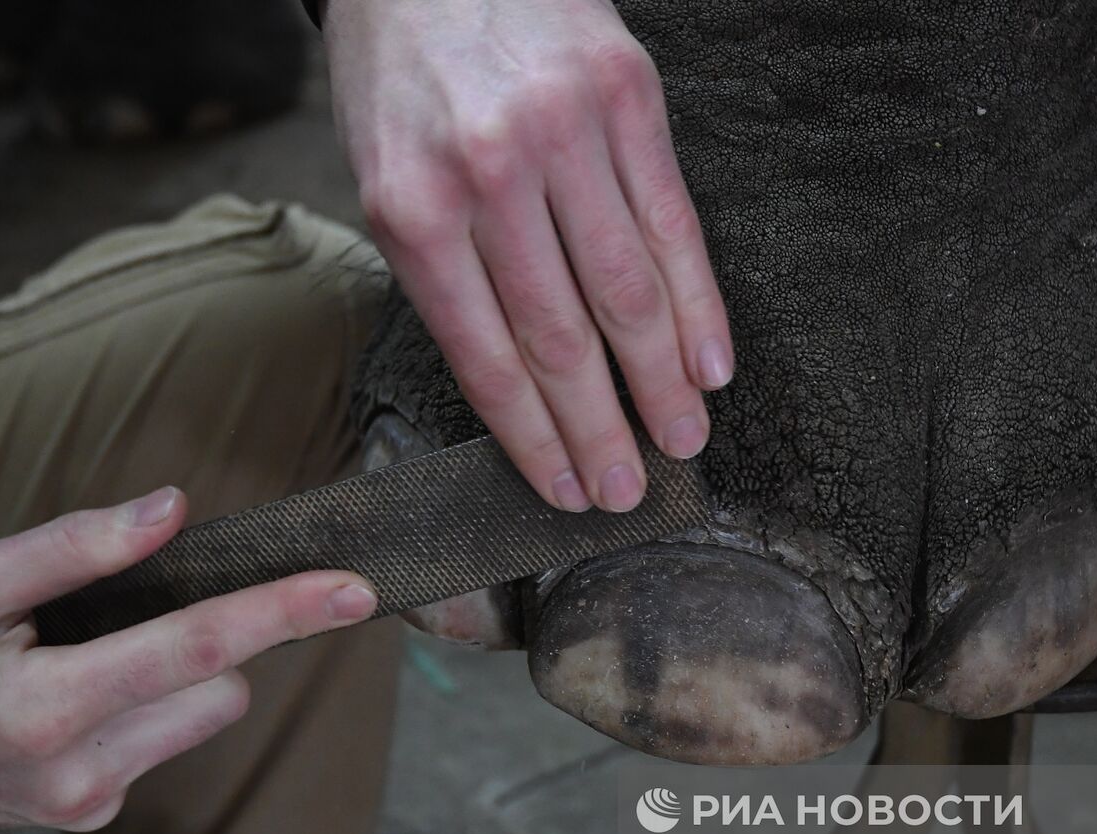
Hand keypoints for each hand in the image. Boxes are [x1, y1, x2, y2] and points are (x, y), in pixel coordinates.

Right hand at [0, 487, 377, 832]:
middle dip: (213, 638)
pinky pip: (163, 741)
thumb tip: (170, 509)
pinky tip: (81, 695)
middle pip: (221, 686)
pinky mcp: (92, 815)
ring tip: (93, 655)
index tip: (352, 590)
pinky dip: (147, 708)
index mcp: (43, 707)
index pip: (195, 648)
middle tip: (147, 607)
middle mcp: (79, 772)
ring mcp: (88, 804)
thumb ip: (71, 548)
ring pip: (203, 716)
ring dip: (179, 676)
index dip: (282, 611)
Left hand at [324, 0, 732, 511]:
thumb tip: (523, 383)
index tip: (567, 490)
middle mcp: (490, 173)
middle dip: (601, 429)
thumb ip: (447, 274)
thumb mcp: (384, 178)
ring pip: (628, 288)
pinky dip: (698, 300)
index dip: (534, 437)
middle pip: (563, 337)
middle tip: (631, 492)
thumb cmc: (402, 79)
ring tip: (683, 441)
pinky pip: (673, 219)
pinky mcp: (628, 96)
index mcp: (414, 207)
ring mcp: (565, 132)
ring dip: (661, 381)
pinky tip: (712, 361)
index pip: (487, 355)